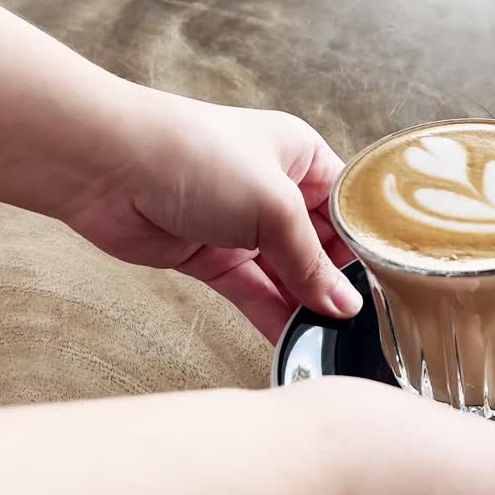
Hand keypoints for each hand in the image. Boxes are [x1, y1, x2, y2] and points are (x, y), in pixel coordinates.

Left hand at [65, 90, 361, 341]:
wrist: (106, 166)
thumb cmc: (195, 156)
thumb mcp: (273, 206)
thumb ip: (309, 262)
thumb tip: (343, 305)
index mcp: (300, 155)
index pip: (347, 204)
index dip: (365, 242)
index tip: (388, 283)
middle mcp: (274, 188)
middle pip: (319, 244)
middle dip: (336, 280)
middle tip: (363, 322)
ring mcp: (240, 224)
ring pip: (285, 273)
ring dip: (304, 304)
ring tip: (331, 340)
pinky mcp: (209, 256)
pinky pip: (251, 291)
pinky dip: (270, 314)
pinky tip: (294, 340)